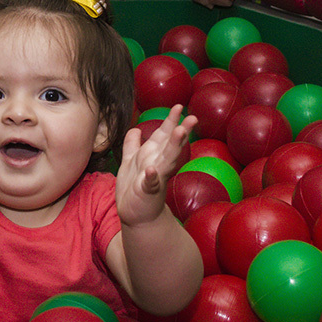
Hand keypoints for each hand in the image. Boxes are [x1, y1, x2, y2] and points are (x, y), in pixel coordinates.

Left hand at [115, 105, 196, 226]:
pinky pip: (150, 183)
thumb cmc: (133, 189)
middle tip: (192, 118)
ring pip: (166, 160)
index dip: (170, 121)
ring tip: (180, 133)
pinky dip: (151, 177)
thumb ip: (132, 145)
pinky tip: (152, 171)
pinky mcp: (147, 191)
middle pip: (171, 145)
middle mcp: (158, 164)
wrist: (134, 215)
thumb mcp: (129, 162)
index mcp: (153, 155)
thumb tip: (135, 129)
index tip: (179, 106)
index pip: (164, 135)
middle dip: (180, 131)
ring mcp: (155, 178)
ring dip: (174, 147)